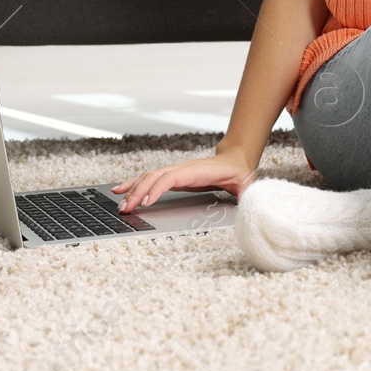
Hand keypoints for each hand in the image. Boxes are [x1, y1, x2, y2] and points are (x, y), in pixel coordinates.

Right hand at [112, 149, 258, 212]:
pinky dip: (134, 184)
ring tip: (118, 203)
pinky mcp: (173, 176)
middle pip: (154, 177)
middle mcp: (183, 169)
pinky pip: (150, 179)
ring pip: (149, 177)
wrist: (237, 160)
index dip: (157, 188)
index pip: (171, 178)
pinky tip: (121, 191)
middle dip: (138, 192)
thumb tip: (252, 207)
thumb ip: (248, 196)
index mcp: (198, 171)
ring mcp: (177, 171)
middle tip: (125, 210)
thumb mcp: (247, 186)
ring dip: (132, 189)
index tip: (145, 202)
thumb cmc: (240, 174)